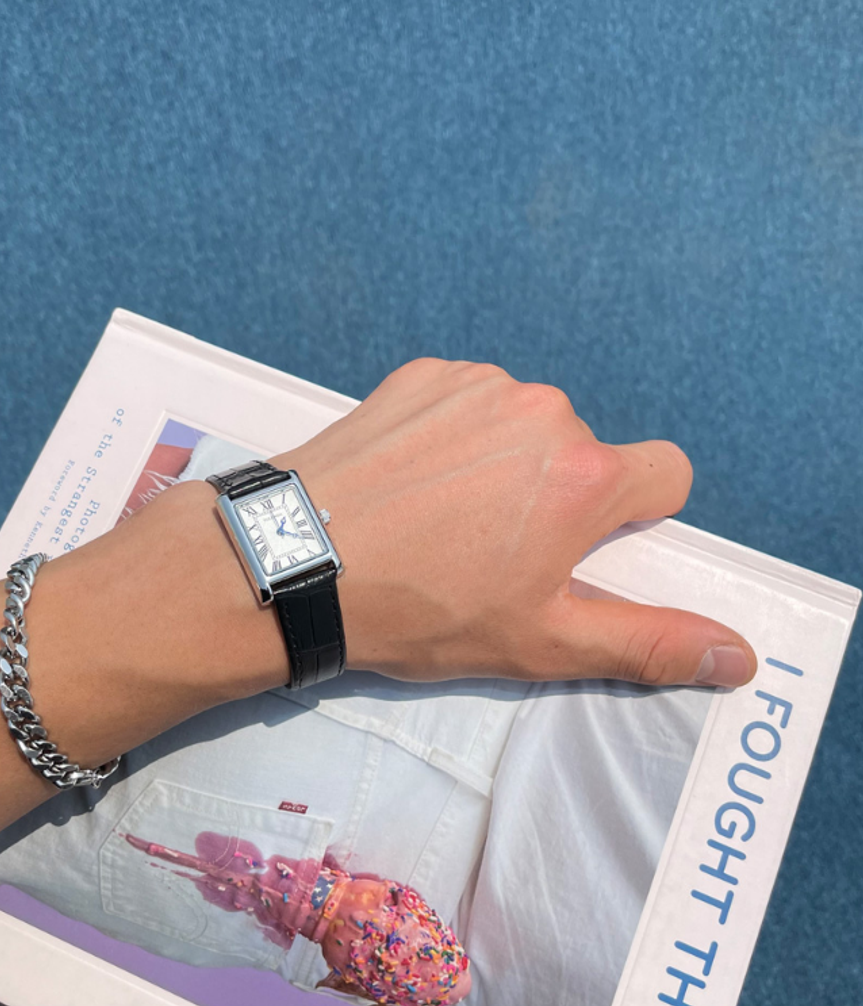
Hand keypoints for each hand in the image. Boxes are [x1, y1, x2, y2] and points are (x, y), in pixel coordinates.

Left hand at [271, 358, 755, 686]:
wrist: (297, 562)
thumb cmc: (418, 608)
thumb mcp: (541, 642)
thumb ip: (648, 642)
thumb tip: (736, 657)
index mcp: (585, 476)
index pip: (666, 475)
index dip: (633, 517)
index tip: (581, 545)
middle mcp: (542, 413)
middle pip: (587, 452)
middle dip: (558, 495)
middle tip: (493, 549)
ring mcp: (479, 386)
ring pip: (527, 425)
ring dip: (505, 462)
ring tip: (444, 517)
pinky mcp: (427, 375)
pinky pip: (470, 401)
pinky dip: (456, 435)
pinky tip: (414, 481)